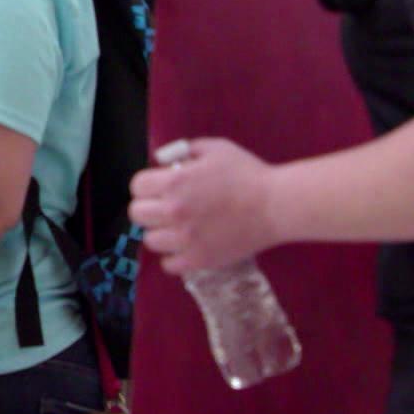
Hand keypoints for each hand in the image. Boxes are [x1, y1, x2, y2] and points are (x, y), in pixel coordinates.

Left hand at [129, 137, 283, 275]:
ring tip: (177, 228)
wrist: (276, 205)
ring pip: (150, 240)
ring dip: (160, 232)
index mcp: (174, 182)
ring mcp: (186, 239)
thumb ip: (185, 151)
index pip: (137, 187)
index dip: (146, 185)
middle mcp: (175, 211)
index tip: (158, 187)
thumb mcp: (215, 149)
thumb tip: (165, 161)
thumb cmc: (248, 173)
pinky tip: (185, 246)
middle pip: (137, 214)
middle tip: (164, 207)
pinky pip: (169, 264)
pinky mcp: (200, 260)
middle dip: (148, 207)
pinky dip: (173, 257)